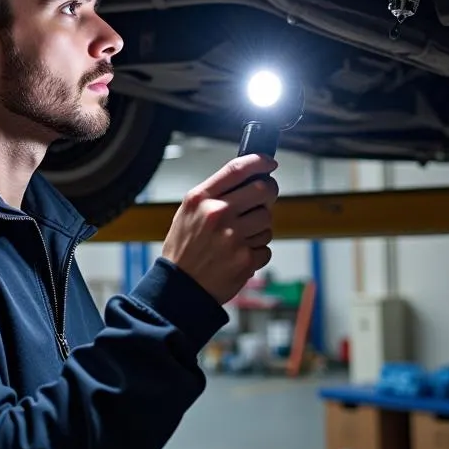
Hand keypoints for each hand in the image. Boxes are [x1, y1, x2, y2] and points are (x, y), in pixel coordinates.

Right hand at [161, 154, 278, 304]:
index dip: (258, 161)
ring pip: (266, 220)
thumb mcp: (188, 212)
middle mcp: (217, 214)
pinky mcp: (245, 259)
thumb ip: (214, 194)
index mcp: (200, 199)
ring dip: (260, 227)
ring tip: (240, 237)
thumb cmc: (184, 249)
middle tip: (265, 198)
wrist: (180, 287)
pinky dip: (257, 252)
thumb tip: (247, 180)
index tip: (269, 162)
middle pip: (262, 190)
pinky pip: (265, 247)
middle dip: (269, 192)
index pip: (236, 169)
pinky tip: (238, 255)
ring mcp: (233, 237)